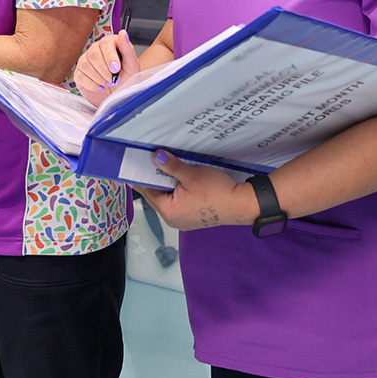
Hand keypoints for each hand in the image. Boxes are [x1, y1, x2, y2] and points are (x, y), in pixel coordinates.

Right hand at [74, 29, 138, 106]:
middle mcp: (95, 49)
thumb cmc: (126, 79)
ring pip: (86, 65)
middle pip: (93, 55)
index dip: (110, 57)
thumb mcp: (132, 66)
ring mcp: (85, 61)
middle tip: (114, 80)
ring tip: (109, 84)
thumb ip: (128, 49)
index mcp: (109, 44)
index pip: (105, 44)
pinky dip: (92, 85)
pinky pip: (81, 77)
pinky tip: (101, 87)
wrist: (119, 95)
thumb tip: (123, 33)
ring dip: (99, 78)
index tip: (116, 68)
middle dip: (105, 71)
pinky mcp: (79, 74)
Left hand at [138, 150, 256, 230]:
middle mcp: (172, 219)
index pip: (147, 191)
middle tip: (145, 164)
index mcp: (169, 211)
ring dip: (163, 186)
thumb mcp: (192, 174)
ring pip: (165, 200)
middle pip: (155, 197)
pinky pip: (176, 203)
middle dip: (151, 181)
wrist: (241, 205)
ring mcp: (182, 220)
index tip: (135, 164)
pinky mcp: (191, 218)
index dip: (141, 176)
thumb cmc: (217, 191)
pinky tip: (175, 181)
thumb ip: (171, 166)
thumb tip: (156, 156)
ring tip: (159, 169)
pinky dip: (173, 192)